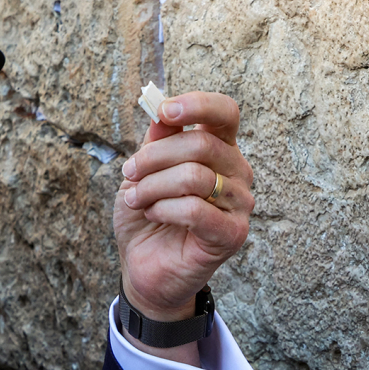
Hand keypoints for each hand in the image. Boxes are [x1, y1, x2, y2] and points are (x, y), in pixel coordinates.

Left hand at [114, 91, 253, 359]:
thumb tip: (161, 111)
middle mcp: (237, 172)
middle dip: (153, 157)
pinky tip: (154, 215)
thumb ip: (155, 141)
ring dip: (153, 186)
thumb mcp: (142, 171)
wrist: (144, 265)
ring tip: (135, 199)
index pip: (225, 112)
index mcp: (219, 149)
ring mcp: (240, 203)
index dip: (197, 105)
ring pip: (194, 176)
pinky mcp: (233, 234)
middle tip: (129, 173)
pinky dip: (165, 209)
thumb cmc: (147, 214)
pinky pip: (196, 209)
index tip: (165, 111)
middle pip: (200, 143)